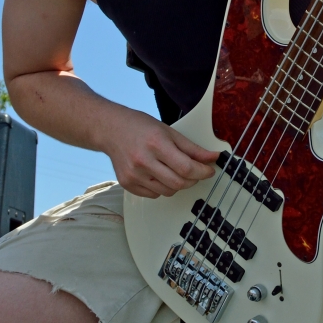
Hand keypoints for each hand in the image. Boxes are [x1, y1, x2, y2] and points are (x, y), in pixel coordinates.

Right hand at [100, 106, 219, 197]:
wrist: (111, 130)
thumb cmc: (139, 127)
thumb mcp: (169, 131)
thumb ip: (191, 148)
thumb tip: (212, 157)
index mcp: (156, 144)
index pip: (186, 167)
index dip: (202, 171)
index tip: (209, 170)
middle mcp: (143, 161)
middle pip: (178, 183)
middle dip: (193, 180)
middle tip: (196, 173)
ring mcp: (134, 175)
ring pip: (167, 191)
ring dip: (178, 184)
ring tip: (175, 171)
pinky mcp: (127, 184)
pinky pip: (154, 194)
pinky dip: (162, 188)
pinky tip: (159, 174)